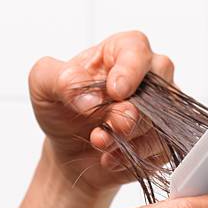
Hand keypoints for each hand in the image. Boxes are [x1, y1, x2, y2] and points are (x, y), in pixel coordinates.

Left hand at [28, 30, 173, 201]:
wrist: (70, 152)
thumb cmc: (62, 110)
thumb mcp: (43, 86)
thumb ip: (59, 80)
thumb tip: (87, 96)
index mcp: (121, 52)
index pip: (137, 50)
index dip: (130, 70)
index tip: (114, 91)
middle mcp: (149, 78)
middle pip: (160, 85)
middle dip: (134, 111)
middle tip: (110, 124)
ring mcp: (161, 111)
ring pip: (160, 122)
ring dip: (127, 138)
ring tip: (98, 143)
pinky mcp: (164, 141)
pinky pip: (160, 148)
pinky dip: (132, 157)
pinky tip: (111, 158)